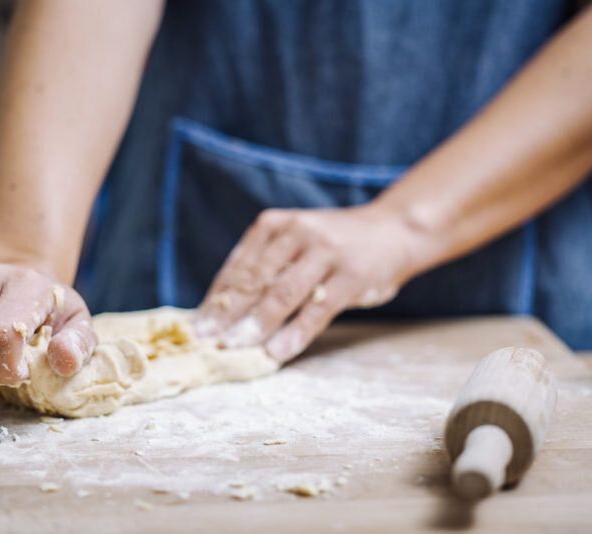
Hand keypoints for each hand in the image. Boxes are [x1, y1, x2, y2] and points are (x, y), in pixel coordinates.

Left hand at [195, 206, 416, 361]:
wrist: (394, 231)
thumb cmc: (335, 243)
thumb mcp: (295, 240)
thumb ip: (265, 265)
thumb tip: (223, 308)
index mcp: (275, 224)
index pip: (238, 266)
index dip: (216, 298)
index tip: (197, 325)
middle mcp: (298, 233)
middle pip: (255, 281)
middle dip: (227, 314)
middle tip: (206, 341)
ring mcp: (326, 253)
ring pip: (282, 295)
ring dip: (255, 325)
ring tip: (234, 348)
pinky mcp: (350, 277)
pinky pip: (316, 311)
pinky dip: (294, 334)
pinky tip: (276, 352)